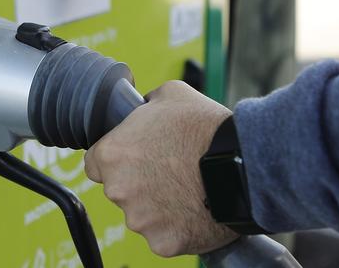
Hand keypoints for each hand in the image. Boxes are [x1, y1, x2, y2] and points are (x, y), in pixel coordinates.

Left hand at [84, 80, 238, 256]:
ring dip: (156, 206)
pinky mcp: (162, 243)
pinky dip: (176, 226)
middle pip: (118, 189)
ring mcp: (139, 220)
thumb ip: (145, 104)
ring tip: (186, 189)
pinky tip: (194, 209)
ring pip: (140, 215)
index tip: (133, 158)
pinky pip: (163, 236)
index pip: (94, 163)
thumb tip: (142, 106)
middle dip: (137, 182)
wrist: (243, 165)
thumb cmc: (206, 128)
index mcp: (111, 154)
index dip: (114, 159)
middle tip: (168, 171)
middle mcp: (118, 190)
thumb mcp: (170, 95)